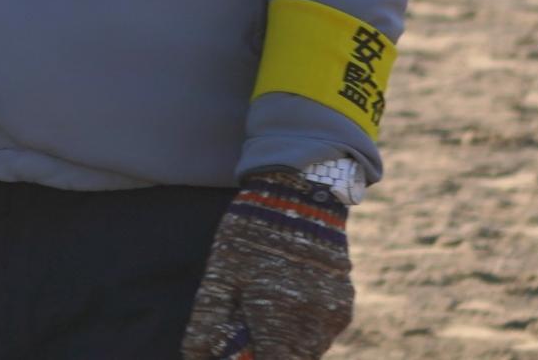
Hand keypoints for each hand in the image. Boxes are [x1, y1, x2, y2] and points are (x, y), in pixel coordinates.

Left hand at [181, 172, 352, 359]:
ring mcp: (333, 314)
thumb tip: (193, 354)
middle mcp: (314, 322)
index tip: (238, 352)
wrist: (298, 194)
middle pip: (291, 358)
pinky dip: (302, 326)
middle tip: (247, 328)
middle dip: (269, 349)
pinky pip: (322, 330)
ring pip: (308, 348)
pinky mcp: (344, 303)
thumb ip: (210, 320)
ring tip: (265, 308)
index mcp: (279, 318)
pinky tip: (285, 297)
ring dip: (286, 341)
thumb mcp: (220, 274)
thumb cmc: (250, 234)